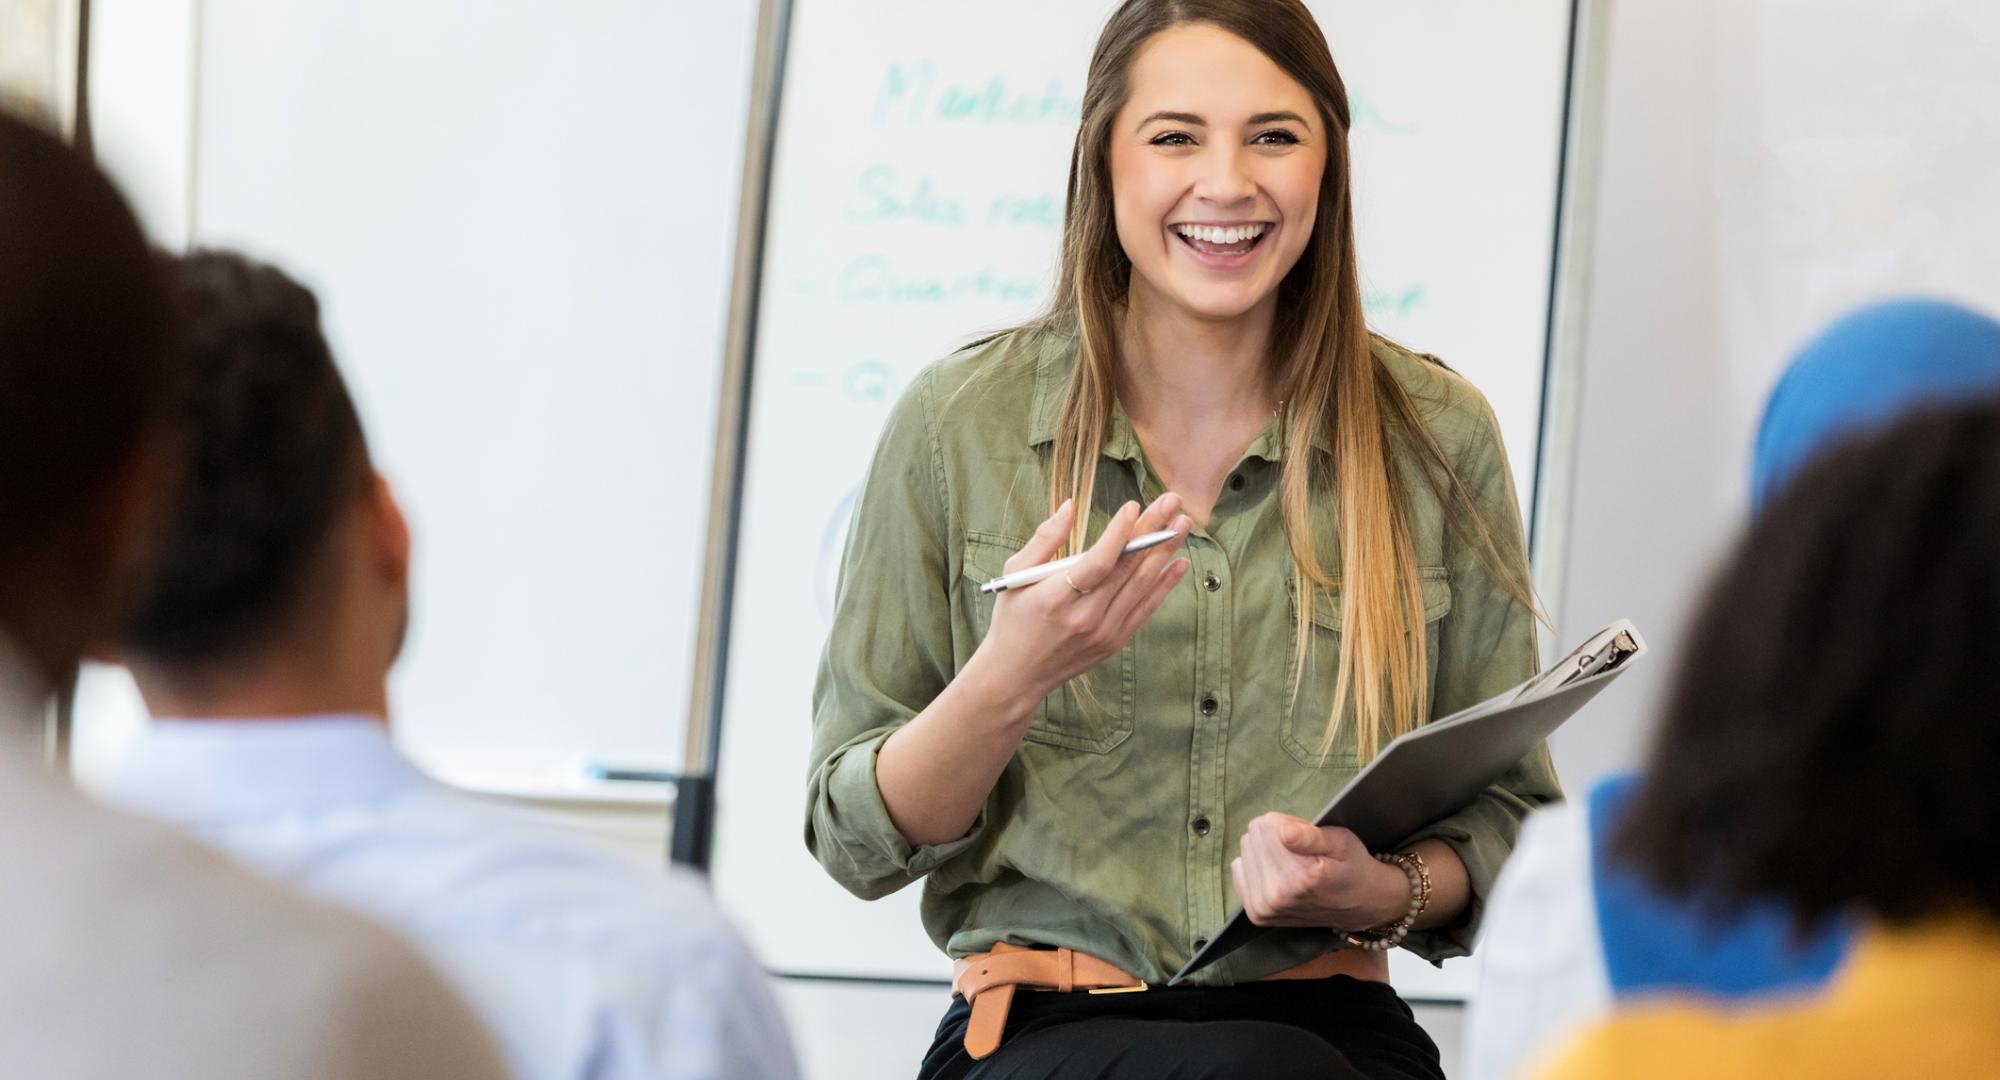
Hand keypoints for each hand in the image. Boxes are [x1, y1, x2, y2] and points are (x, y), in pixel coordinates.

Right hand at [969, 494, 1191, 708]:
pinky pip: (1145, 608)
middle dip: (1152, 531)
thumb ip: (1044, 539)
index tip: (1134, 506)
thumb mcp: (1015, 574)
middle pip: (1127, 569)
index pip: (1097, 564)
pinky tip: (1179, 562)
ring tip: (1183, 524)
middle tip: (1173, 502)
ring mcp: (1104, 632)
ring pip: (1141, 586)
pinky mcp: (1115, 642)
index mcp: (1056, 599)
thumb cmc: (1013, 618)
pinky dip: (1164, 585)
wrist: (1017, 674)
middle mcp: (1084, 618)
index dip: (1118, 535)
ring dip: (1165, 552)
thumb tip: (1069, 506)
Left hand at [1230, 813, 1411, 930]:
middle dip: (1276, 837)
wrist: (1360, 905)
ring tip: (1294, 863)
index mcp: (1298, 876)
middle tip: (1302, 852)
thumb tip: (1280, 831)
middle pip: (1253, 836)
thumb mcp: (1341, 842)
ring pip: (1245, 851)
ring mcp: (1263, 908)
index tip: (1308, 837)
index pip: (1267, 824)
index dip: (1289, 824)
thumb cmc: (1352, 867)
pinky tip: (1279, 873)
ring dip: (1267, 851)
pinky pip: (1239, 869)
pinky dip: (1257, 866)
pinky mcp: (1256, 914)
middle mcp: (1276, 896)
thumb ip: (1310, 836)